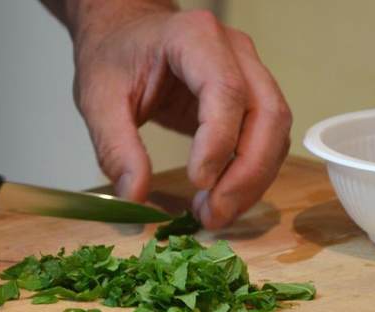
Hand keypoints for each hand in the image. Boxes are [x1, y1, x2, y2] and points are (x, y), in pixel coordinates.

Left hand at [56, 1, 291, 228]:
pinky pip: (268, 141)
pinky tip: (222, 198)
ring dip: (253, 181)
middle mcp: (235, 52)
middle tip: (212, 214)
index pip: (226, 90)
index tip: (196, 182)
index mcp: (195, 37)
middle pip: (267, 114)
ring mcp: (250, 73)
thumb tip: (134, 196)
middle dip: (246, 174)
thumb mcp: (99, 99)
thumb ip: (115, 147)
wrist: (125, 35)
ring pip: (275, 132)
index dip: (219, 141)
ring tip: (214, 213)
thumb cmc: (114, 56)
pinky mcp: (251, 99)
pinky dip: (251, 176)